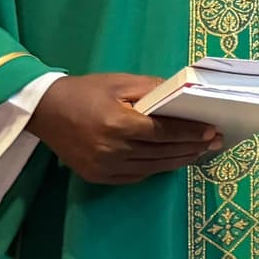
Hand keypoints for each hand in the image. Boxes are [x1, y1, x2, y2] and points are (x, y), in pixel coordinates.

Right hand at [28, 73, 220, 184]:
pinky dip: (156, 169)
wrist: (45, 111)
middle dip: (191, 147)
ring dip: (178, 161)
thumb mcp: (120, 82)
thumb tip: (183, 97)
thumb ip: (153, 89)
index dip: (190, 132)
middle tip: (214, 143)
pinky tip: (171, 161)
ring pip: (152, 167)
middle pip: (162, 152)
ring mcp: (104, 167)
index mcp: (119, 123)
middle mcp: (113, 150)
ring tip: (198, 153)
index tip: (211, 131)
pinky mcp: (97, 177)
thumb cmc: (85, 91)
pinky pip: (135, 176)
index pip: (164, 131)